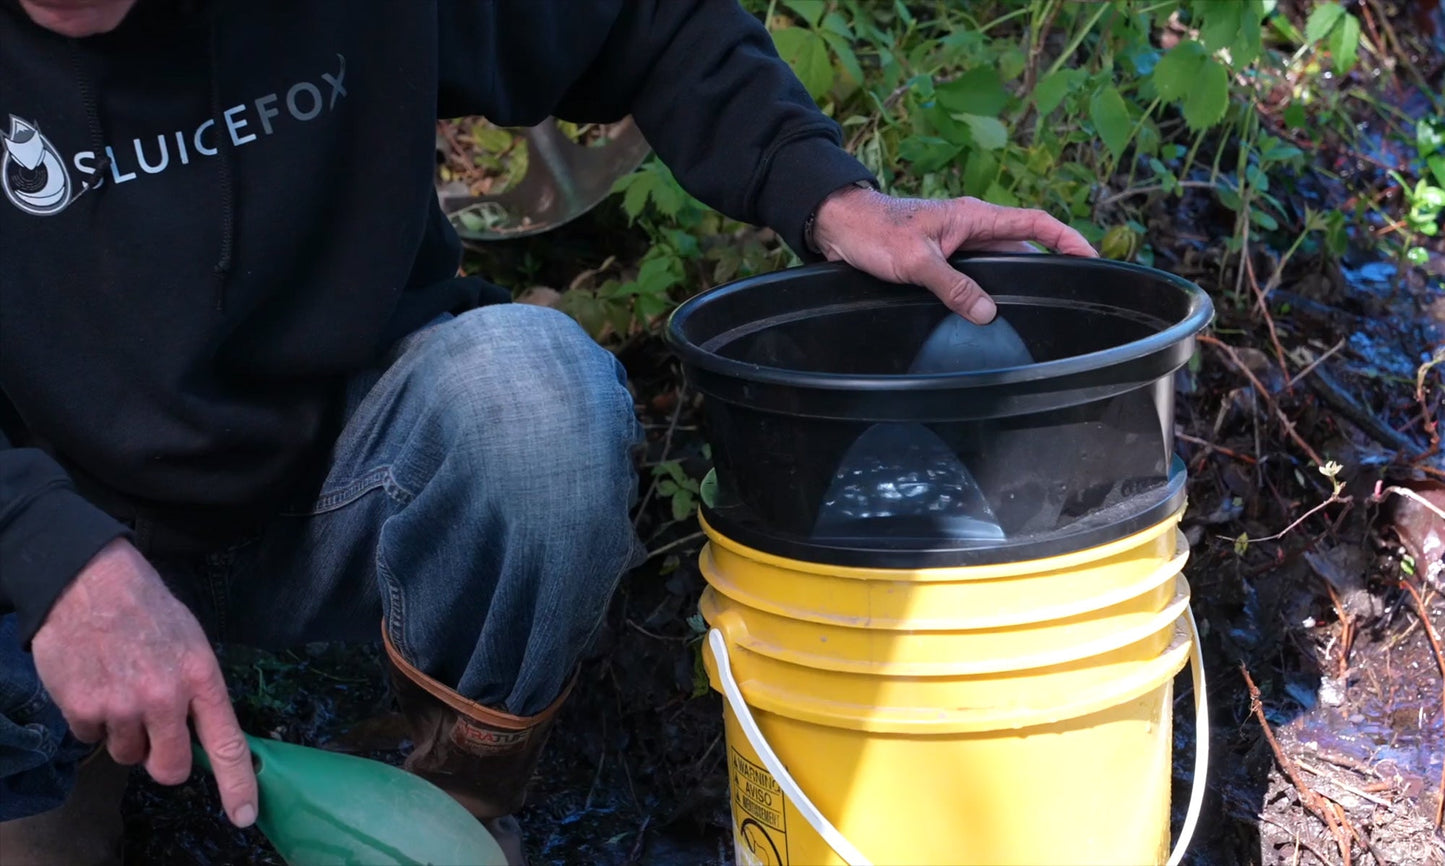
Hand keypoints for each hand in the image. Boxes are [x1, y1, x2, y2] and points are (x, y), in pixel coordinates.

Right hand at [31, 539, 257, 827]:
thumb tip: (203, 735)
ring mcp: (122, 705)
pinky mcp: (83, 708)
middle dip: (165, 761)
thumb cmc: (148, 611)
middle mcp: (166, 697)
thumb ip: (198, 691)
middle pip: (172, 768)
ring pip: (128, 756)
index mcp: (202, 678)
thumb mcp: (192, 643)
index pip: (227, 743)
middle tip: (156, 734)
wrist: (89, 582)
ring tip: (121, 688)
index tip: (244, 815)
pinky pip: (91, 739)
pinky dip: (92, 720)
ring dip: (125, 734)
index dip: (237, 786)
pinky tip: (95, 683)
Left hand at [811, 186, 1098, 323]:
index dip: (1066, 238)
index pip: (1034, 223)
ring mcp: (956, 244)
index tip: (1090, 257)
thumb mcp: (917, 262)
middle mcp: (970, 228)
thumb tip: (987, 313)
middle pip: (1022, 248)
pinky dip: (986, 291)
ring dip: (1014, 282)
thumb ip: (953, 287)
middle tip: (1070, 294)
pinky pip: (975, 275)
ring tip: (1038, 307)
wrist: (840, 227)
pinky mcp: (940, 259)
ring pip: (998, 264)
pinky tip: (988, 312)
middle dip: (1047, 266)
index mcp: (974, 217)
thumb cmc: (876, 232)